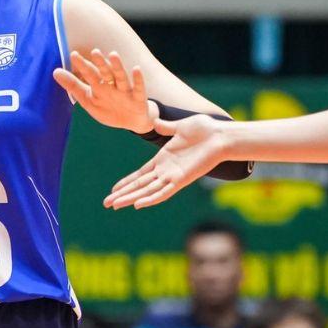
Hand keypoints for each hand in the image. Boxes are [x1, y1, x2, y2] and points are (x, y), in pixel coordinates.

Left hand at [53, 49, 154, 133]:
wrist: (132, 122)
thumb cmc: (108, 107)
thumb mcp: (89, 99)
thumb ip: (73, 86)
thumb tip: (55, 72)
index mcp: (100, 86)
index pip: (90, 74)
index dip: (82, 66)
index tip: (73, 55)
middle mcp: (112, 85)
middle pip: (105, 73)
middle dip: (100, 63)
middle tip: (94, 51)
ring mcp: (126, 91)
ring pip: (121, 77)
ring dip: (118, 67)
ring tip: (113, 55)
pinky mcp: (138, 98)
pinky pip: (139, 89)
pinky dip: (138, 80)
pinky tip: (136, 69)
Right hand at [104, 114, 226, 208]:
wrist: (221, 134)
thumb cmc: (204, 130)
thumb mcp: (179, 127)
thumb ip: (166, 127)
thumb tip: (155, 121)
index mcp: (163, 160)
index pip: (140, 175)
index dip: (126, 182)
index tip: (113, 190)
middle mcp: (166, 171)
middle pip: (139, 186)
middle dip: (122, 194)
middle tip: (106, 204)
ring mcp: (173, 176)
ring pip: (147, 191)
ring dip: (130, 198)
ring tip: (115, 206)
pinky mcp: (182, 179)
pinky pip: (163, 192)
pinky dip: (150, 199)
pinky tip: (137, 205)